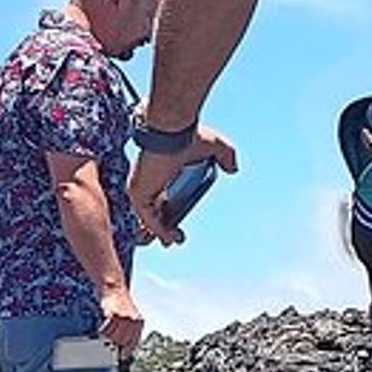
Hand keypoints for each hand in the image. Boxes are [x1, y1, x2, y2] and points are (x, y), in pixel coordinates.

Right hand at [98, 285, 144, 358]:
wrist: (114, 287)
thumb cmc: (120, 302)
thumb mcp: (129, 316)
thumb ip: (128, 330)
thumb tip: (122, 345)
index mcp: (139, 322)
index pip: (134, 342)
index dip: (127, 351)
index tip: (121, 356)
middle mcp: (133, 321)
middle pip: (122, 341)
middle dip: (114, 343)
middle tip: (109, 341)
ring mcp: (123, 318)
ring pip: (113, 336)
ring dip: (107, 335)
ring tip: (106, 329)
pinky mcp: (113, 315)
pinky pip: (106, 329)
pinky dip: (103, 330)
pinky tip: (102, 327)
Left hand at [127, 123, 238, 246]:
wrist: (172, 129)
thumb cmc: (187, 134)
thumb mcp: (213, 146)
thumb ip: (225, 156)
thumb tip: (233, 170)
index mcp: (160, 174)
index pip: (162, 199)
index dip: (169, 215)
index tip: (178, 227)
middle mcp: (148, 183)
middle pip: (152, 211)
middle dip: (161, 228)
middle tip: (174, 240)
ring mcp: (140, 188)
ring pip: (148, 217)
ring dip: (160, 232)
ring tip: (173, 242)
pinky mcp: (138, 193)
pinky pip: (148, 218)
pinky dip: (159, 229)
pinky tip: (171, 237)